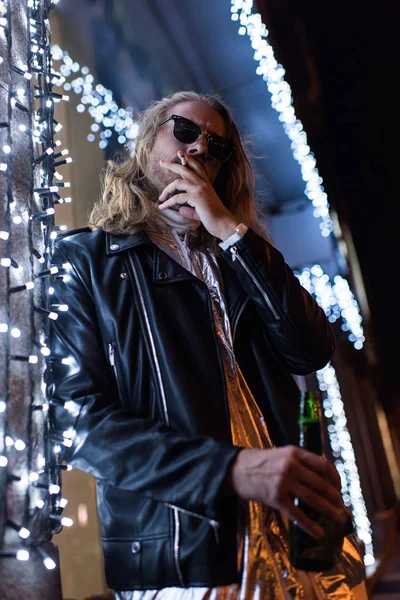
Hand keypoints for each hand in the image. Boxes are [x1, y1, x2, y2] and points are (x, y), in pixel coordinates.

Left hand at [158, 152, 238, 239]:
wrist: (223, 223)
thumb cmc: (213, 218)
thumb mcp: (199, 210)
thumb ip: (189, 208)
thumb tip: (180, 209)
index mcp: (205, 184)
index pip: (196, 168)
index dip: (188, 160)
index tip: (180, 154)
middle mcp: (202, 184)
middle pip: (184, 169)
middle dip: (172, 165)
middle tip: (162, 162)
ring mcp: (199, 189)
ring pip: (178, 183)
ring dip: (167, 190)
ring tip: (160, 198)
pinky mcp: (195, 197)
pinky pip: (177, 198)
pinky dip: (168, 203)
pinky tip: (162, 207)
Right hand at [228, 446, 348, 538]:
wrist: (235, 469)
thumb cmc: (261, 462)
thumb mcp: (283, 454)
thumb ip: (301, 463)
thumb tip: (324, 480)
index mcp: (295, 453)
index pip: (324, 466)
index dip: (336, 479)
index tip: (339, 489)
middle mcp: (291, 466)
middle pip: (322, 484)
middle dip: (336, 499)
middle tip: (341, 508)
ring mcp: (283, 482)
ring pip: (314, 499)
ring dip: (329, 511)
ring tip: (338, 519)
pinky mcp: (275, 498)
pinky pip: (297, 514)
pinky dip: (310, 526)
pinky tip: (319, 533)